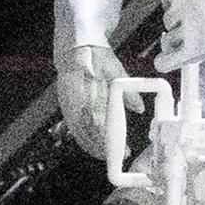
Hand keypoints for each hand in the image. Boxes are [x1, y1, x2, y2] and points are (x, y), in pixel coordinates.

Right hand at [57, 45, 123, 160]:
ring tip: (107, 156)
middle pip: (86, 128)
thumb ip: (126, 90)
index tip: (118, 144)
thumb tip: (139, 108)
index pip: (95, 117)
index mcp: (86, 87)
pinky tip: (93, 147)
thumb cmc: (95, 56)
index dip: (106, 134)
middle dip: (101, 145)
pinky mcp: (65, 107)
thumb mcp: (114, 68)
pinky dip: (83, 140)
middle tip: (118, 155)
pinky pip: (73, 128)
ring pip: (78, 131)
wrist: (73, 48)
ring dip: (92, 145)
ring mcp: (67, 103)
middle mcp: (74, 98)